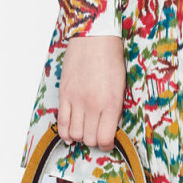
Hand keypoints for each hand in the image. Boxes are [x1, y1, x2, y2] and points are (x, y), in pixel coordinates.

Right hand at [57, 35, 125, 151]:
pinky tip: (70, 132)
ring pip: (74, 134)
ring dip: (79, 136)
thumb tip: (107, 129)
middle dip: (93, 140)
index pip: (105, 139)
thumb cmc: (111, 59)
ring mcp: (76, 100)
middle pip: (89, 139)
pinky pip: (61, 123)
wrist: (94, 36)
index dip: (106, 145)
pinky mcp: (64, 94)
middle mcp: (93, 105)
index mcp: (111, 104)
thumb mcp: (121, 87)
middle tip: (96, 133)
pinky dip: (65, 132)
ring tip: (84, 129)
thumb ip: (114, 110)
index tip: (107, 142)